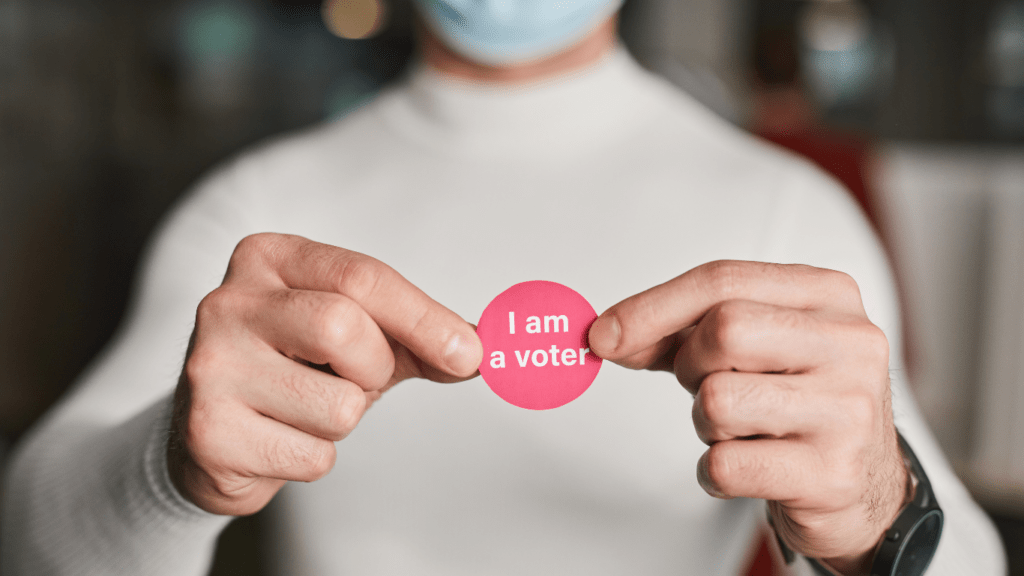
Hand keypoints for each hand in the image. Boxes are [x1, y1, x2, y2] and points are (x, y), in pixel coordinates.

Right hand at [168, 233, 481, 515]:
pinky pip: (311, 457)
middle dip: (372, 368)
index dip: (423, 317)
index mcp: (268, 258)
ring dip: (342, 420)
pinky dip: (314, 458)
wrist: (212, 435)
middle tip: (353, 379)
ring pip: (337, 406)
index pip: (360, 276)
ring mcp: (209, 366)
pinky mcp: (206, 431)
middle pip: (343, 327)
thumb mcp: (360, 337)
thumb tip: (491, 348)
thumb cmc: (299, 370)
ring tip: (304, 410)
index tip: (471, 353)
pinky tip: (278, 440)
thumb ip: (421, 336)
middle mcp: (227, 302)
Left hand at [589, 261, 906, 574]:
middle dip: (691, 365)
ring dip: (705, 422)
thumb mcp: (751, 348)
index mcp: (828, 296)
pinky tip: (750, 467)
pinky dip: (714, 471)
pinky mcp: (831, 474)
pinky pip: (724, 463)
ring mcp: (847, 410)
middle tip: (708, 387)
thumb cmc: (797, 403)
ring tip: (742, 429)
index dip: (651, 307)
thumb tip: (606, 333)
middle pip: (722, 330)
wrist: (864, 487)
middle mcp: (851, 344)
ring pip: (718, 399)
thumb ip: (681, 330)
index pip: (722, 280)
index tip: (603, 334)